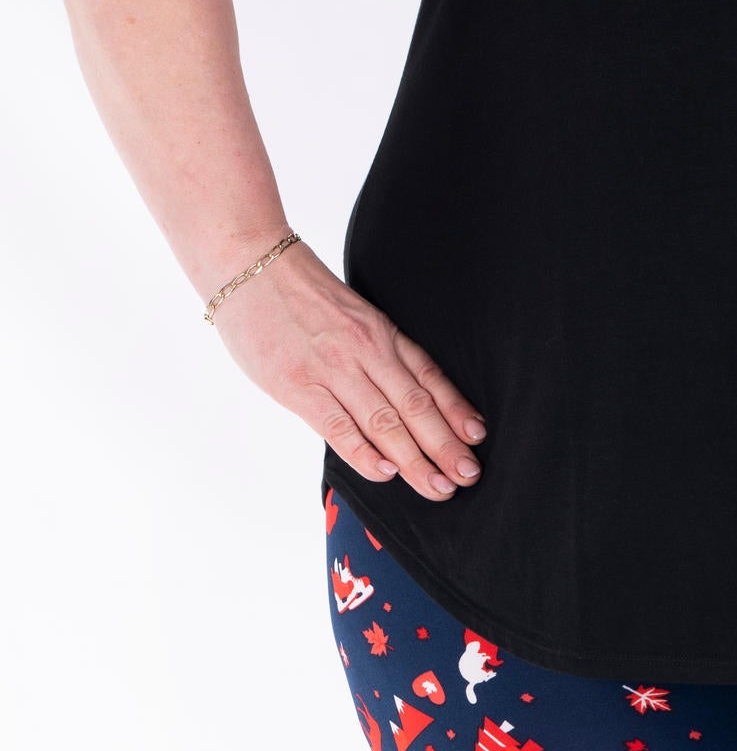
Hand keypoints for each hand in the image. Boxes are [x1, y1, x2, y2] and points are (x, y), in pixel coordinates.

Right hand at [209, 239, 484, 498]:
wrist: (246, 262)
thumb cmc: (297, 294)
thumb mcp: (351, 316)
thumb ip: (375, 356)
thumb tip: (400, 406)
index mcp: (381, 333)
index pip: (429, 378)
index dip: (456, 411)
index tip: (477, 440)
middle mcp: (364, 351)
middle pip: (415, 406)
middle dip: (445, 446)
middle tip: (468, 477)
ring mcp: (332, 369)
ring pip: (384, 422)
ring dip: (415, 460)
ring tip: (439, 488)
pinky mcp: (298, 386)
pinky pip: (338, 426)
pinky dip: (363, 453)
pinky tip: (386, 473)